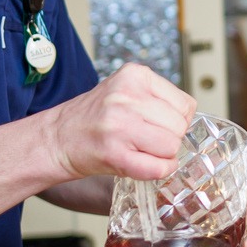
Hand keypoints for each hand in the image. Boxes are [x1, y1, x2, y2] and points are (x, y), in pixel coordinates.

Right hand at [47, 64, 196, 181]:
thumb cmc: (94, 117)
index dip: (176, 120)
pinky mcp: (114, 153)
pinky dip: (157, 171)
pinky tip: (142, 164)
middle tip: (146, 139)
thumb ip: (157, 97)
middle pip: (180, 127)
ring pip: (171, 147)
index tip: (157, 124)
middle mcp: (127, 97)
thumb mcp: (125, 90)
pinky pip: (157, 168)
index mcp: (134, 76)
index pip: (185, 104)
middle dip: (169, 138)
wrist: (57, 138)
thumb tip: (190, 118)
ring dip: (162, 155)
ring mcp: (120, 125)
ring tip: (140, 149)